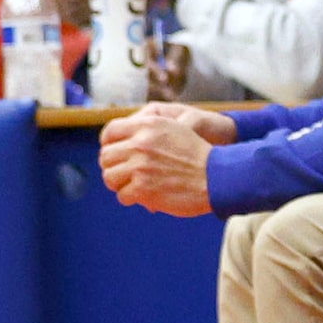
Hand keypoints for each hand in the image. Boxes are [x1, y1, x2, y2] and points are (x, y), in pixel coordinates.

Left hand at [97, 104, 231, 214]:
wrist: (217, 176)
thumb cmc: (196, 155)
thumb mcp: (174, 129)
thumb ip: (146, 131)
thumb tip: (114, 144)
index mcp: (148, 125)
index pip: (110, 132)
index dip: (109, 144)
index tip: (115, 154)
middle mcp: (141, 142)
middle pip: (105, 156)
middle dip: (114, 166)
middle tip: (127, 174)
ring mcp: (140, 165)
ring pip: (109, 177)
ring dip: (120, 184)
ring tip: (134, 185)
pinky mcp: (143, 187)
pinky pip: (122, 195)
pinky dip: (132, 197)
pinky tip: (146, 195)